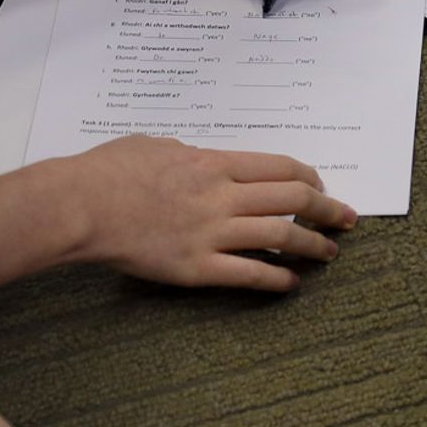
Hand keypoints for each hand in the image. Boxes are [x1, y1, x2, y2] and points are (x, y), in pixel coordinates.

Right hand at [57, 136, 357, 291]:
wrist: (80, 205)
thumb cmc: (108, 170)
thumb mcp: (156, 143)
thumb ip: (186, 152)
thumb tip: (199, 158)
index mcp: (213, 161)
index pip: (278, 167)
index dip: (308, 178)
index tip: (320, 186)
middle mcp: (220, 196)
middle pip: (291, 199)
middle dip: (327, 208)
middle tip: (347, 217)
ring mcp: (210, 233)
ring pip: (279, 237)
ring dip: (312, 245)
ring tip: (330, 252)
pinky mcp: (195, 268)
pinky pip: (248, 275)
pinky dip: (276, 279)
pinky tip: (291, 283)